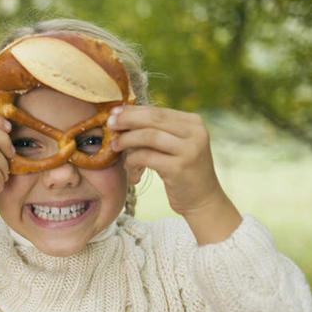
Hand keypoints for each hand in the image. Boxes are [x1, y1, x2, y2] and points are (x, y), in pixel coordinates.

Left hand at [108, 104, 241, 243]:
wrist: (202, 200)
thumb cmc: (182, 171)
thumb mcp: (174, 146)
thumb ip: (157, 131)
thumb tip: (122, 115)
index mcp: (193, 122)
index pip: (158, 111)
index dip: (133, 111)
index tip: (114, 112)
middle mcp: (195, 133)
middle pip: (152, 119)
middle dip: (127, 120)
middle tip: (109, 124)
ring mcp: (189, 150)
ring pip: (148, 136)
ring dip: (126, 140)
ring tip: (114, 146)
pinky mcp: (179, 168)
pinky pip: (146, 157)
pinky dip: (132, 160)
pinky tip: (128, 166)